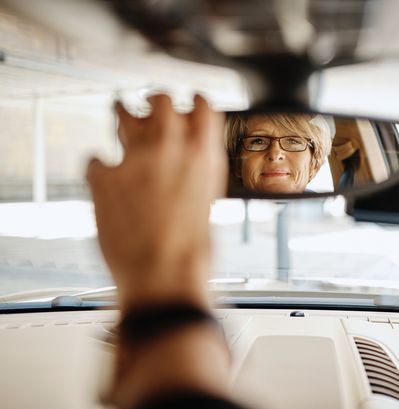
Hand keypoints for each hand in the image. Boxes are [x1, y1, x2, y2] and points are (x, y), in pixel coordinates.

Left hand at [87, 94, 226, 311]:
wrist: (163, 275)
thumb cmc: (192, 248)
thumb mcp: (209, 201)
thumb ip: (198, 170)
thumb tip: (191, 158)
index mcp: (203, 154)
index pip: (201, 105)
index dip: (194, 103)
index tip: (190, 104)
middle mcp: (169, 147)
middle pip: (160, 100)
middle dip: (156, 102)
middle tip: (152, 107)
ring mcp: (134, 159)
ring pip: (124, 116)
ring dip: (123, 115)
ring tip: (121, 114)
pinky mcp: (103, 177)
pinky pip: (96, 159)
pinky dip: (101, 167)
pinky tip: (106, 178)